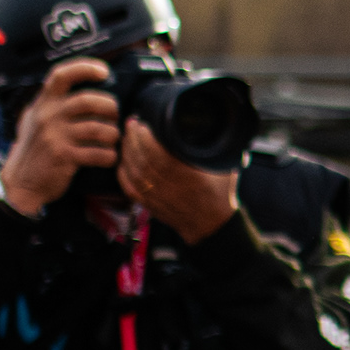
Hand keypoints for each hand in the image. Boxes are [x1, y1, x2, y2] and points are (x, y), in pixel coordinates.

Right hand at [0, 58, 118, 211]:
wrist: (20, 182)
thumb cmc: (34, 149)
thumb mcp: (34, 119)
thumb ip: (53, 104)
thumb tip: (85, 86)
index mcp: (42, 103)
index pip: (61, 75)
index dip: (85, 67)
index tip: (104, 71)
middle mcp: (48, 116)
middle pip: (88, 101)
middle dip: (110, 107)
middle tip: (114, 115)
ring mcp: (55, 136)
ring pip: (99, 128)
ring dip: (112, 134)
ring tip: (112, 139)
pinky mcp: (64, 156)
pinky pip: (98, 152)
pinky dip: (109, 156)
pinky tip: (108, 157)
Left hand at [118, 110, 239, 242]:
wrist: (211, 226)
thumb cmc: (219, 195)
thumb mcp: (226, 168)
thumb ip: (222, 146)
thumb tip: (221, 124)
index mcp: (188, 176)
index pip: (159, 154)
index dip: (147, 137)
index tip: (143, 122)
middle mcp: (169, 186)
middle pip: (142, 159)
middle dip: (133, 138)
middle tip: (132, 123)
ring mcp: (156, 196)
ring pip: (133, 171)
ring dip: (127, 151)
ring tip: (127, 137)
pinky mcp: (149, 203)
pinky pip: (129, 186)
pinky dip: (123, 171)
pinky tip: (123, 159)